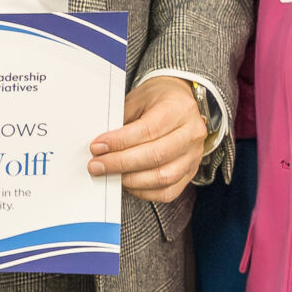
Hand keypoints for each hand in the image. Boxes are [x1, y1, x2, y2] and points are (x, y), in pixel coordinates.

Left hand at [89, 77, 208, 203]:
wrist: (179, 102)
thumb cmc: (157, 100)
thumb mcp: (138, 99)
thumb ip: (122, 122)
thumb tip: (101, 146)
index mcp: (179, 109)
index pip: (149, 130)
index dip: (120, 142)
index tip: (97, 147)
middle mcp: (191, 133)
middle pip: (156, 155)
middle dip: (121, 163)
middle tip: (97, 165)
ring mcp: (194, 155)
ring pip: (163, 176)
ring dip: (131, 180)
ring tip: (110, 174)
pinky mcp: (190, 172)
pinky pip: (168, 191)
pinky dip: (144, 191)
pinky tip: (128, 183)